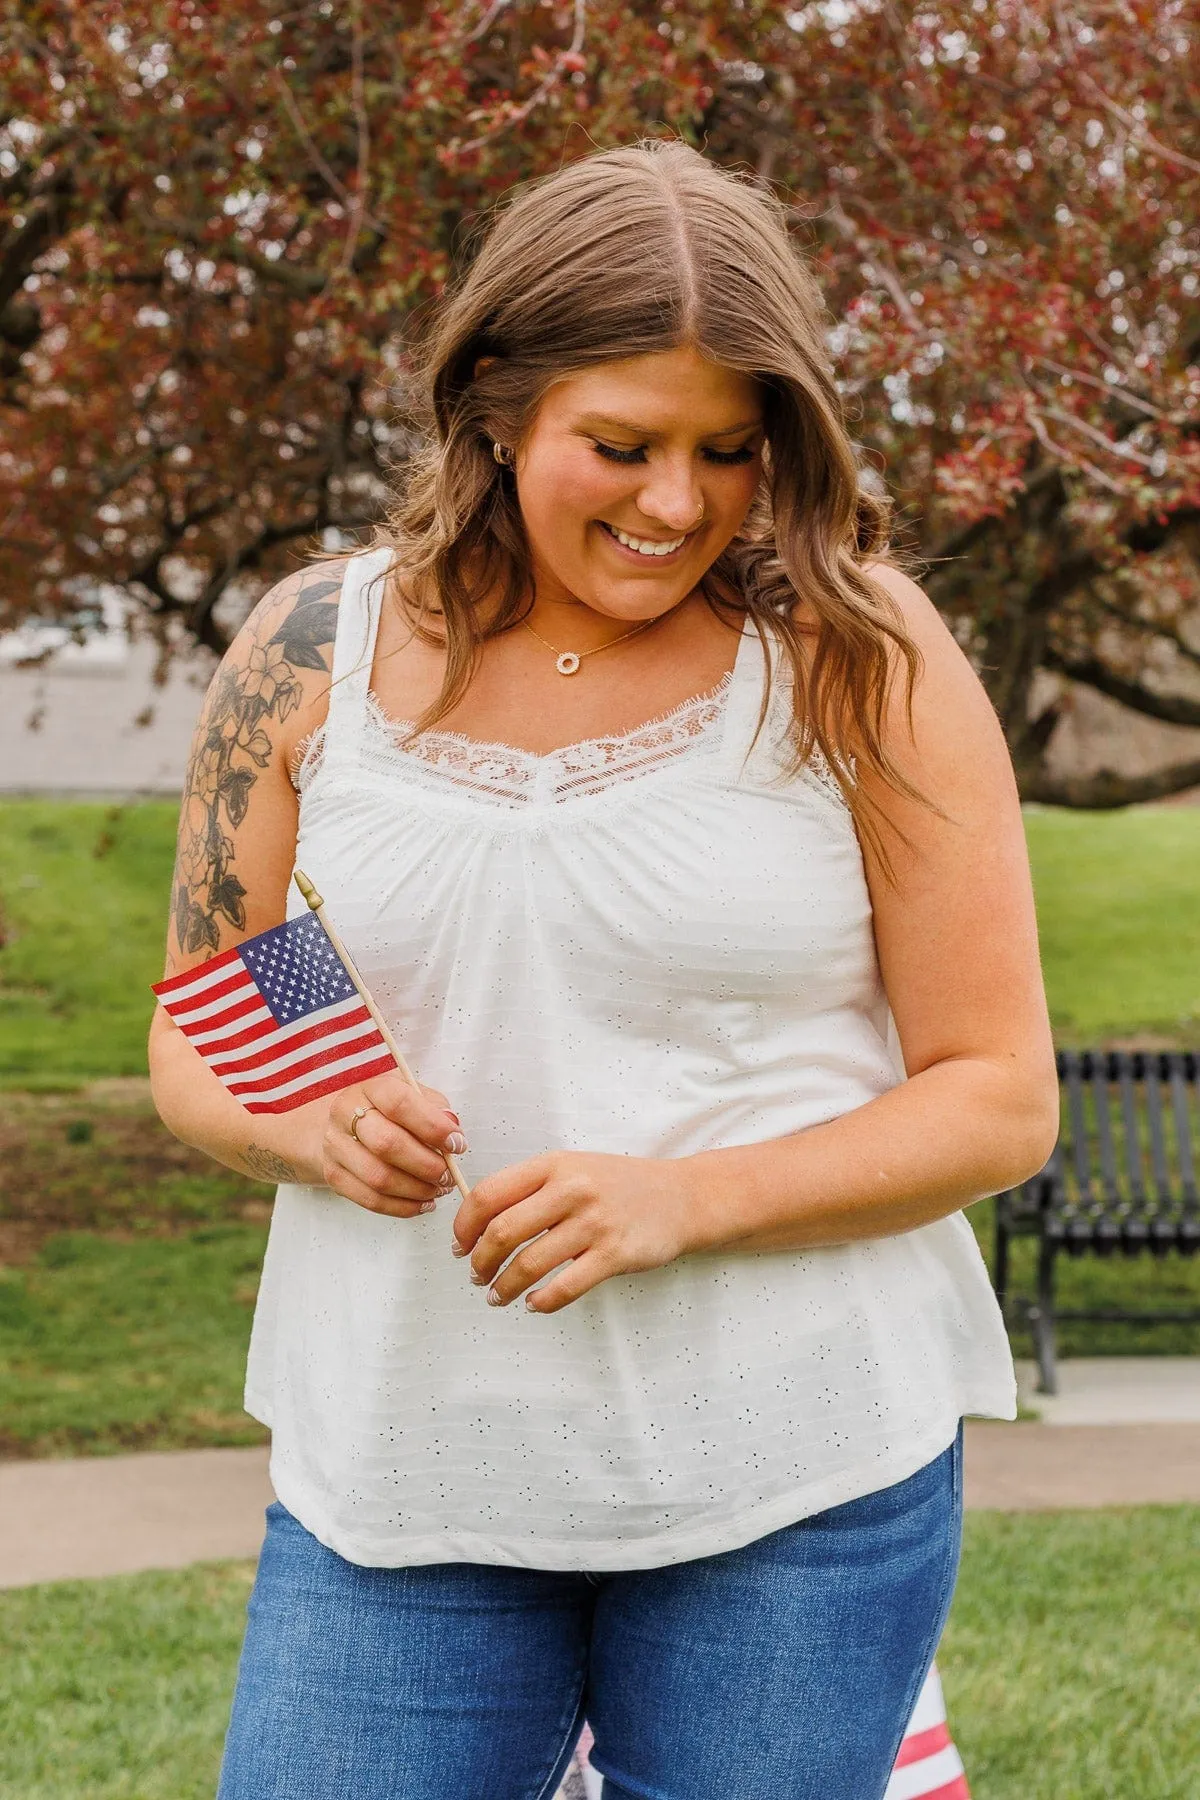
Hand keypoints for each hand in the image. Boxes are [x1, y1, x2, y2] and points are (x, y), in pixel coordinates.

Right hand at [321, 1073, 467, 1217]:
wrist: (342, 1122)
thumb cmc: (385, 1108)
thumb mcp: (412, 1094)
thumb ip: (435, 1107)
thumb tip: (453, 1130)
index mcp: (370, 1087)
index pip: (399, 1104)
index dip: (432, 1127)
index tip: (456, 1144)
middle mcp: (345, 1113)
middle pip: (387, 1144)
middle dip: (426, 1165)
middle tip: (448, 1174)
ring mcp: (335, 1146)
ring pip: (378, 1177)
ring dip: (416, 1190)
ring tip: (438, 1190)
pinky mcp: (334, 1174)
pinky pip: (370, 1199)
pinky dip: (402, 1207)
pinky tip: (422, 1202)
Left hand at [451, 1151, 698, 1313]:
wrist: (680, 1197)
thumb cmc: (619, 1185)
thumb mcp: (573, 1168)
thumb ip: (531, 1188)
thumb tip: (478, 1223)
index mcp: (553, 1165)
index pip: (489, 1194)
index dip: (464, 1225)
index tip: (459, 1245)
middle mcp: (572, 1190)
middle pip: (502, 1231)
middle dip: (479, 1260)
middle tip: (475, 1275)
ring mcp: (594, 1222)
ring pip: (529, 1263)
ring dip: (504, 1286)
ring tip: (496, 1296)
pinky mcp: (615, 1254)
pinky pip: (565, 1286)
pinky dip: (541, 1302)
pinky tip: (533, 1304)